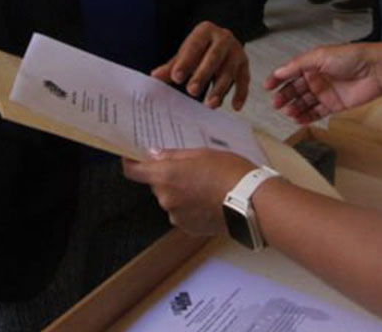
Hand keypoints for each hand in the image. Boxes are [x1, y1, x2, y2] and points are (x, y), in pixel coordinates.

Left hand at [121, 149, 257, 236]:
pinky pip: (183, 213)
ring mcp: (176, 215)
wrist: (251, 202)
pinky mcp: (189, 228)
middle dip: (168, 177)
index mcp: (165, 176)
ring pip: (171, 199)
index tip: (131, 158)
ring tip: (206, 186)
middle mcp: (165, 198)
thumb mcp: (202, 153)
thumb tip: (153, 155)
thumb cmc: (229, 172)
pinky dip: (191, 207)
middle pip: (157, 185)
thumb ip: (173, 156)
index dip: (130, 164)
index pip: (134, 172)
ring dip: (181, 193)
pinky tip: (209, 200)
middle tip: (191, 169)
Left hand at [151, 21, 249, 108]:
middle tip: (191, 91)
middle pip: (213, 58)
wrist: (221, 41)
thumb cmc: (200, 49)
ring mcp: (236, 52)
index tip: (175, 77)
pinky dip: (241, 94)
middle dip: (202, 75)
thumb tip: (154, 77)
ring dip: (219, 89)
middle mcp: (224, 38)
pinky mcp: (245, 65)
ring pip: (228, 72)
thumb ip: (173, 66)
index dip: (185, 62)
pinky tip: (235, 107)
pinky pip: (244, 81)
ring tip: (209, 104)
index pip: (194, 46)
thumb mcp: (186, 53)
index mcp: (205, 31)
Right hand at [264, 42, 381, 124]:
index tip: (267, 86)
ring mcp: (326, 92)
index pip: (290, 72)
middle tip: (276, 103)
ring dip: (295, 107)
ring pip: (304, 102)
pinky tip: (298, 119)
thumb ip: (298, 65)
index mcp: (312, 63)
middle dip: (285, 96)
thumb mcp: (320, 56)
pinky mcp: (334, 105)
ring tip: (288, 112)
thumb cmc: (352, 57)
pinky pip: (317, 113)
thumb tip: (280, 71)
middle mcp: (318, 78)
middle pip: (296, 89)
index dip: (278, 79)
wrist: (375, 71)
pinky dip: (307, 117)